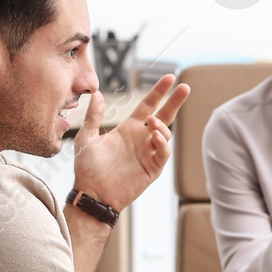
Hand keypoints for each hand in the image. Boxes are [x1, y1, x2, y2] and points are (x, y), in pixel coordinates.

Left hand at [72, 74, 188, 209]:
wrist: (92, 193)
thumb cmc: (87, 169)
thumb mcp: (86, 138)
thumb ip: (93, 117)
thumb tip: (96, 94)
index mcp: (128, 130)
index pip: (148, 106)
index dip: (158, 92)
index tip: (169, 78)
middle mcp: (141, 139)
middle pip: (164, 116)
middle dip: (175, 102)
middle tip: (185, 87)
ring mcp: (148, 154)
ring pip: (165, 134)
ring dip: (161, 125)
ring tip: (152, 122)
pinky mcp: (152, 169)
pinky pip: (163, 153)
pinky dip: (163, 144)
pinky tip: (155, 136)